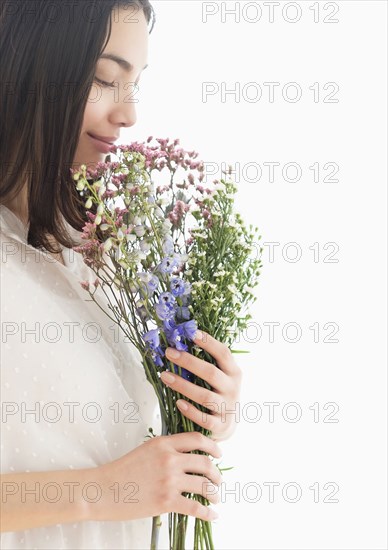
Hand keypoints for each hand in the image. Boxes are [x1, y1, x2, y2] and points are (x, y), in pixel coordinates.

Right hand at [92, 432, 221, 521]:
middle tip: (218, 480)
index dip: (213, 446)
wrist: (104, 489)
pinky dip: (208, 512)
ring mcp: (169, 480)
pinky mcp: (166, 501)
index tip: (219, 453)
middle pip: (205, 462)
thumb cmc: (122, 471)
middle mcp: (170, 458)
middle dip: (216, 473)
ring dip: (214, 492)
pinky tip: (213, 515)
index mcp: (164, 443)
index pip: (197, 439)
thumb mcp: (146, 450)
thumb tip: (186, 456)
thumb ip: (166, 450)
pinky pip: (196, 507)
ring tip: (216, 497)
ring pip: (204, 485)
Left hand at [161, 330, 241, 440]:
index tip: (192, 332)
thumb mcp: (220, 377)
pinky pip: (204, 419)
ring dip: (183, 385)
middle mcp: (233, 389)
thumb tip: (181, 342)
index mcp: (233, 373)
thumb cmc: (218, 395)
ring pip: (205, 396)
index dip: (209, 342)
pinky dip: (190, 411)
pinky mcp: (220, 426)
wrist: (227, 426)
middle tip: (169, 352)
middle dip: (188, 361)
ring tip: (164, 376)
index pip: (223, 353)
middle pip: (211, 373)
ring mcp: (227, 408)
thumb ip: (207, 363)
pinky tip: (178, 403)